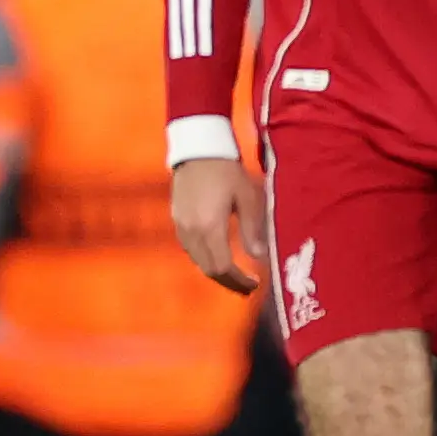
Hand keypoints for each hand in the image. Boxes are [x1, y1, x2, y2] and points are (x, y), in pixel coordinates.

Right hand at [171, 156, 264, 295]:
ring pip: (197, 261)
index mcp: (210, 227)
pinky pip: (190, 249)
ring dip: (216, 272)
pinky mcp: (176, 220)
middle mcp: (192, 232)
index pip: (223, 267)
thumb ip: (252, 229)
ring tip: (235, 274)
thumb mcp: (248, 197)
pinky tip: (218, 254)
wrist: (198, 148)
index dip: (239, 281)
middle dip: (228, 282)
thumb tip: (260, 258)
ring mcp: (181, 226)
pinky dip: (205, 259)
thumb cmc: (227, 170)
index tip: (255, 285)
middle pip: (208, 270)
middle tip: (247, 287)